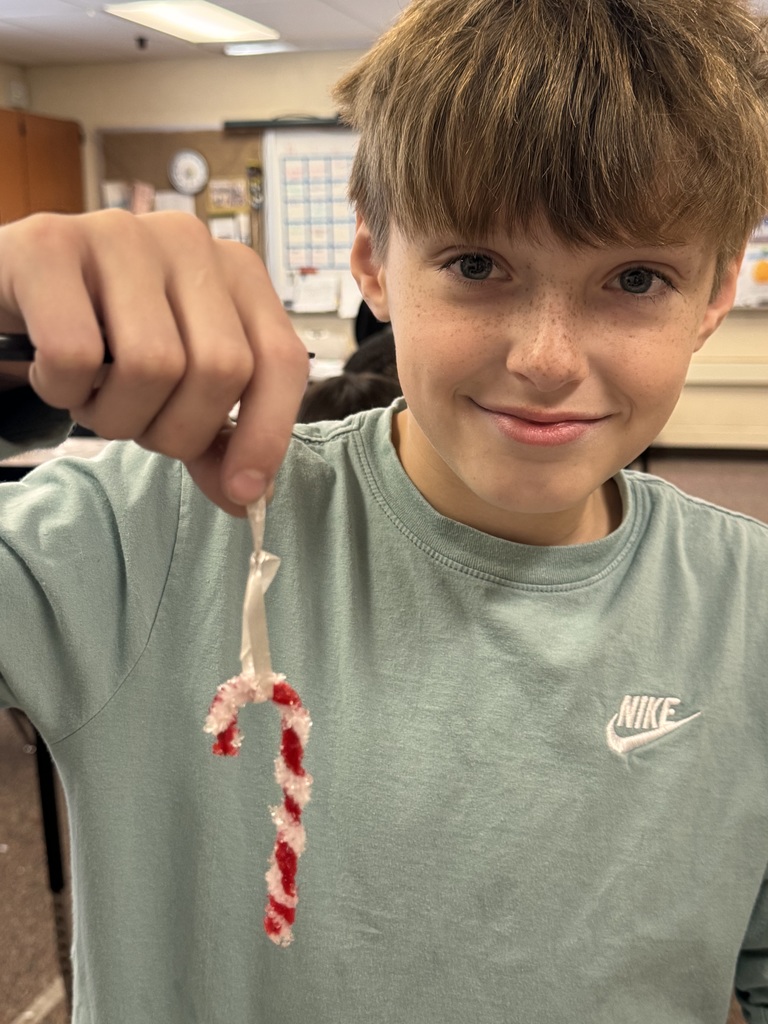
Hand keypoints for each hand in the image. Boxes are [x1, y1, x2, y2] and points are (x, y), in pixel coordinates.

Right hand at [0, 210, 309, 513]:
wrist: (16, 295)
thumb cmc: (108, 341)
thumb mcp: (176, 390)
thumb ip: (216, 438)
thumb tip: (247, 496)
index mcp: (238, 272)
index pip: (280, 360)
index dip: (267, 434)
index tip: (243, 489)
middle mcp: (189, 242)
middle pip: (219, 369)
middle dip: (178, 430)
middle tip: (140, 424)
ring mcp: (121, 234)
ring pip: (150, 365)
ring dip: (116, 415)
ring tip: (94, 396)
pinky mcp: (51, 242)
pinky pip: (76, 353)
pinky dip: (63, 389)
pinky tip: (54, 372)